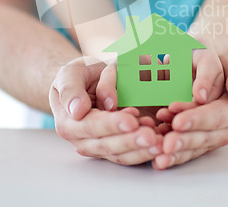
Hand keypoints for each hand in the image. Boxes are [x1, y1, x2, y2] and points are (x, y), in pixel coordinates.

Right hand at [49, 57, 163, 164]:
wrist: (85, 83)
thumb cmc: (79, 77)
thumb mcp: (70, 73)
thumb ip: (71, 89)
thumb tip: (78, 110)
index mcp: (68, 122)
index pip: (91, 126)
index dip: (112, 125)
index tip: (131, 120)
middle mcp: (82, 139)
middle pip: (108, 145)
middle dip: (131, 142)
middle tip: (151, 136)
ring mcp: (99, 146)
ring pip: (120, 154)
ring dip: (141, 151)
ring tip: (159, 142)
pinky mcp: (115, 147)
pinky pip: (130, 154)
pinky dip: (144, 151)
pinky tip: (159, 142)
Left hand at [153, 54, 227, 169]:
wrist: (225, 83)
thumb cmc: (227, 72)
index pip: (217, 115)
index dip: (198, 119)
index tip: (178, 120)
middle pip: (206, 136)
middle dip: (185, 140)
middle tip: (167, 143)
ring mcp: (214, 137)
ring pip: (196, 148)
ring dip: (178, 153)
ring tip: (160, 154)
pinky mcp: (202, 142)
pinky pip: (188, 152)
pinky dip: (174, 158)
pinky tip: (159, 161)